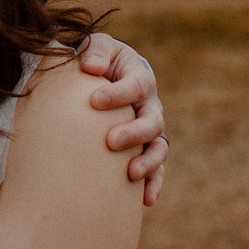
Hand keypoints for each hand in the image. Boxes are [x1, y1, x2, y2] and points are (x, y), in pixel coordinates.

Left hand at [76, 31, 167, 204]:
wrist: (103, 77)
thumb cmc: (97, 61)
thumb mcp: (96, 47)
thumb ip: (94, 51)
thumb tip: (90, 67)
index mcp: (140, 78)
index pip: (136, 85)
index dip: (118, 94)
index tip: (94, 101)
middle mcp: (150, 106)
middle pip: (152, 121)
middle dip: (134, 132)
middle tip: (110, 141)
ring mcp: (150, 131)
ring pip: (159, 148)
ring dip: (147, 162)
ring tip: (130, 174)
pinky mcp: (145, 150)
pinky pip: (157, 170)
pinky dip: (154, 184)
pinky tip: (145, 201)